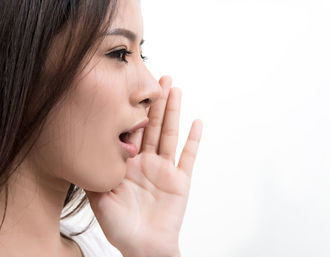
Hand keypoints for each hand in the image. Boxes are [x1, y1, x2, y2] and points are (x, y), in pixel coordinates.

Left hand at [87, 76, 202, 256]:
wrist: (143, 245)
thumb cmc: (120, 225)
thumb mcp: (99, 195)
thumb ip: (97, 171)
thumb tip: (88, 144)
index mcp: (128, 163)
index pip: (131, 130)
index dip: (133, 109)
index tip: (132, 86)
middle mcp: (148, 162)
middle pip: (153, 125)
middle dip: (156, 101)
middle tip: (159, 77)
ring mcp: (166, 169)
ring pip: (170, 134)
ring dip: (174, 111)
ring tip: (175, 89)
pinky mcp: (181, 180)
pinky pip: (188, 156)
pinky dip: (194, 140)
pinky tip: (197, 122)